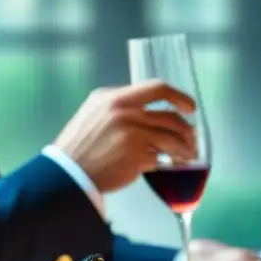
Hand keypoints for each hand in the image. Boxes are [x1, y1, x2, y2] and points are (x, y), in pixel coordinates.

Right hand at [53, 80, 197, 193]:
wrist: (69, 171)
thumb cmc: (81, 145)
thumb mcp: (95, 111)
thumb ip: (120, 105)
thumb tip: (148, 108)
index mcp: (115, 98)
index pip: (157, 88)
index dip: (179, 97)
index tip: (190, 107)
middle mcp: (125, 113)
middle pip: (170, 117)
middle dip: (187, 130)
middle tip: (191, 140)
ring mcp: (133, 135)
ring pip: (172, 138)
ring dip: (185, 148)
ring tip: (188, 155)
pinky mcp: (137, 157)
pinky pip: (163, 158)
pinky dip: (171, 162)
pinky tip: (173, 166)